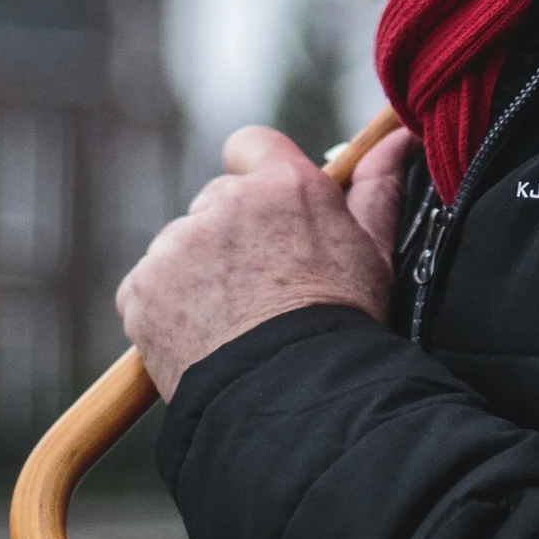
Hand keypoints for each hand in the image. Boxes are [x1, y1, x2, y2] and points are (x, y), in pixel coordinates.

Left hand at [118, 122, 419, 398]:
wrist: (292, 400)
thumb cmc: (343, 328)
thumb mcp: (373, 254)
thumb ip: (378, 188)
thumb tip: (397, 138)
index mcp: (284, 185)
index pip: (252, 145)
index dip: (259, 177)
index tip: (271, 216)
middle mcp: (225, 203)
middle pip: (218, 202)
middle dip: (234, 237)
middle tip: (264, 290)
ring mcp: (176, 245)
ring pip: (183, 246)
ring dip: (199, 274)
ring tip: (236, 323)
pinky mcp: (141, 287)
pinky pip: (149, 287)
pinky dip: (168, 308)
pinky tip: (203, 337)